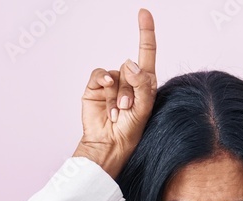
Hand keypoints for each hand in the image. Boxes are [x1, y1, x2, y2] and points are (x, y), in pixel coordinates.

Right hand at [73, 7, 157, 179]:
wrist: (109, 144)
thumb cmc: (130, 131)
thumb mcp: (144, 109)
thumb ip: (142, 85)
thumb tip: (130, 63)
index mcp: (145, 83)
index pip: (146, 53)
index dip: (146, 32)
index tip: (143, 13)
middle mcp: (128, 80)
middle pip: (132, 67)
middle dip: (131, 89)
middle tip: (128, 109)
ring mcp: (111, 83)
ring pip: (116, 73)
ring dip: (118, 93)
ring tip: (117, 112)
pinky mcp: (96, 86)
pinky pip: (100, 73)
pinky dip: (103, 81)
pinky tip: (106, 95)